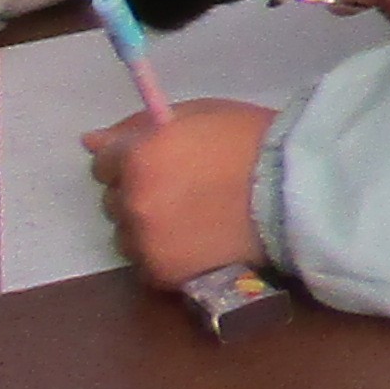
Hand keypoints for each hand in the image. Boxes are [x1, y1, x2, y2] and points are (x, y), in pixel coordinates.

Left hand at [82, 102, 272, 287]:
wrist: (298, 192)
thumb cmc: (252, 142)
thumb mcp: (198, 115)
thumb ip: (140, 127)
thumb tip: (90, 142)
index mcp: (137, 157)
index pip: (102, 164)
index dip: (132, 161)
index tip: (160, 163)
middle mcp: (132, 201)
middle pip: (113, 200)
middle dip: (139, 193)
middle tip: (182, 190)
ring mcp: (144, 241)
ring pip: (126, 235)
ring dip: (148, 227)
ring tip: (192, 221)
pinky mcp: (162, 273)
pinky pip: (147, 263)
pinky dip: (165, 254)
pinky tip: (196, 242)